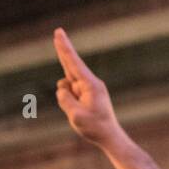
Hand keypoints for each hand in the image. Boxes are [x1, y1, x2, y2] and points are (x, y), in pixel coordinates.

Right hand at [53, 28, 124, 146]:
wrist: (110, 137)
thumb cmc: (95, 127)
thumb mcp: (76, 115)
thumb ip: (65, 99)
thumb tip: (62, 88)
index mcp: (91, 85)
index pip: (73, 62)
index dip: (64, 48)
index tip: (59, 33)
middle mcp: (90, 83)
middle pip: (71, 64)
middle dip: (63, 50)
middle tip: (58, 31)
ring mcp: (88, 89)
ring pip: (66, 86)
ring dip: (66, 99)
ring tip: (81, 113)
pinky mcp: (86, 95)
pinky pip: (69, 94)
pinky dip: (68, 102)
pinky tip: (79, 112)